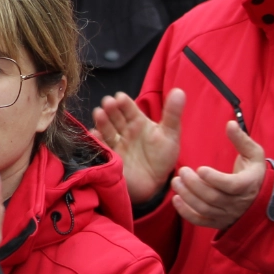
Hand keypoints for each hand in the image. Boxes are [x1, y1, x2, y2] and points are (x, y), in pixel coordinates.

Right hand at [94, 89, 183, 203]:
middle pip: (115, 116)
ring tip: (99, 114)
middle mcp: (124, 129)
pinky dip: (96, 140)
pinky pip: (100, 146)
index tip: (120, 97)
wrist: (154, 183)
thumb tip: (179, 90)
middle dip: (110, 108)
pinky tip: (94, 135)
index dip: (124, 102)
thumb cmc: (163, 157)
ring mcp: (115, 142)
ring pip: (106, 128)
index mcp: (138, 121)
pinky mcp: (109, 155)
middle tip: (108, 103)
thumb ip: (173, 113)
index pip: (128, 108)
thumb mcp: (171, 134)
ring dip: (102, 121)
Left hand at [170, 121, 264, 228]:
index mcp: (248, 184)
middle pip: (214, 197)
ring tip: (175, 182)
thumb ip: (241, 139)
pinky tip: (176, 199)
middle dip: (194, 185)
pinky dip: (186, 213)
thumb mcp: (253, 154)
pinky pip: (201, 221)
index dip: (214, 178)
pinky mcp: (218, 222)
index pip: (232, 186)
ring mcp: (228, 215)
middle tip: (181, 171)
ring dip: (187, 196)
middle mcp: (239, 203)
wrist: (258, 196)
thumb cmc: (253, 171)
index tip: (199, 168)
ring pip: (205, 209)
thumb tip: (229, 123)